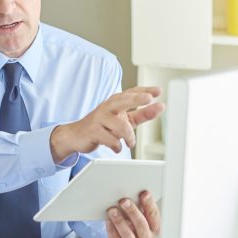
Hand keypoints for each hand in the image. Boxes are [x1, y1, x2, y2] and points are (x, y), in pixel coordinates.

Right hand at [50, 86, 164, 162]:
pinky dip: (117, 146)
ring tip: (130, 143)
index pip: (132, 93)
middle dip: (137, 99)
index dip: (145, 91)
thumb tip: (160, 107)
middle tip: (149, 99)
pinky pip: (111, 139)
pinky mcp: (93, 131)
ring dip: (129, 137)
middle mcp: (107, 107)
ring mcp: (99, 118)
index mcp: (116, 101)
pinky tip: (117, 147)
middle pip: (124, 100)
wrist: (77, 135)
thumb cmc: (104, 126)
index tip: (158, 91)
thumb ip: (142, 114)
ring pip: (120, 125)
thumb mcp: (124, 119)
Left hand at [106, 190, 160, 237]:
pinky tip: (108, 219)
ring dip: (120, 221)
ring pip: (128, 235)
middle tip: (124, 201)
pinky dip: (111, 228)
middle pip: (141, 224)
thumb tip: (132, 192)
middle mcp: (146, 237)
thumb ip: (140, 206)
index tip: (144, 193)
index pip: (153, 214)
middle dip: (132, 212)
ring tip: (112, 210)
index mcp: (154, 226)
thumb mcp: (141, 215)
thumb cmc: (134, 223)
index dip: (149, 203)